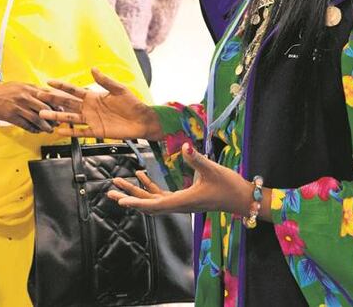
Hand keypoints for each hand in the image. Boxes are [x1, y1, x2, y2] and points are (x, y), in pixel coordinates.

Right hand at [0, 82, 53, 132]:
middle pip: (44, 109)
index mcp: (28, 88)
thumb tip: (48, 95)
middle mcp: (24, 97)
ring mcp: (18, 107)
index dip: (56, 104)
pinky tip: (37, 131)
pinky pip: (26, 125)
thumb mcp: (19, 85)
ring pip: (37, 119)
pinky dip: (33, 129)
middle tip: (57, 122)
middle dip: (53, 117)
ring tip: (49, 130)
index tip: (61, 110)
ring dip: (45, 126)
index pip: (47, 96)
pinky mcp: (12, 117)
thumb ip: (33, 89)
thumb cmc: (4, 91)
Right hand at [35, 68, 162, 140]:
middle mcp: (89, 108)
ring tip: (43, 114)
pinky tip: (59, 132)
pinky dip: (70, 132)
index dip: (61, 86)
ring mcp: (91, 120)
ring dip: (56, 116)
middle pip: (67, 103)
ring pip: (69, 118)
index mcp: (93, 96)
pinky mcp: (96, 131)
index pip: (73, 90)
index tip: (48, 82)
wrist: (141, 120)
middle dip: (53, 100)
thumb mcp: (119, 89)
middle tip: (39, 97)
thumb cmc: (132, 103)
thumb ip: (105, 80)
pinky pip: (80, 132)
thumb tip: (93, 68)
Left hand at [107, 142, 252, 216]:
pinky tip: (141, 175)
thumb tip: (185, 147)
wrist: (242, 199)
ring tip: (118, 182)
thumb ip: (197, 159)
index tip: (121, 202)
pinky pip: (161, 195)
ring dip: (135, 191)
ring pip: (152, 200)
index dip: (137, 203)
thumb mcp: (212, 170)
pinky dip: (150, 186)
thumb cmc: (229, 185)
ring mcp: (180, 203)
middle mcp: (178, 205)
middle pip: (148, 204)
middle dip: (129, 198)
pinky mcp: (184, 198)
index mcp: (183, 201)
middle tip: (110, 191)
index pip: (155, 205)